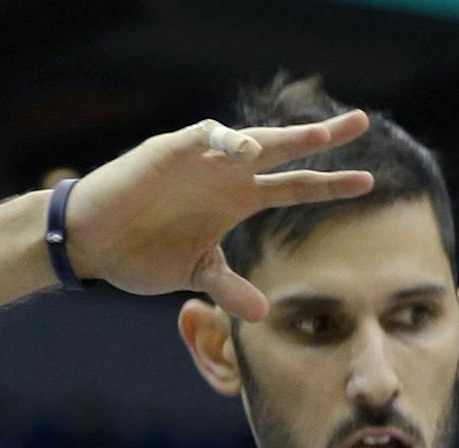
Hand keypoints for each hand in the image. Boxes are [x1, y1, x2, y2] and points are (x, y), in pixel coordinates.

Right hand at [63, 114, 374, 318]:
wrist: (91, 243)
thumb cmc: (140, 251)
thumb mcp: (196, 274)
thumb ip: (230, 288)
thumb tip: (263, 314)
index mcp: (238, 200)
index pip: (294, 188)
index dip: (330, 184)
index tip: (367, 182)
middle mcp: (226, 176)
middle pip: (284, 151)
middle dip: (322, 138)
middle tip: (361, 123)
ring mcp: (199, 161)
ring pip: (249, 139)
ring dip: (282, 137)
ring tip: (318, 135)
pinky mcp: (167, 153)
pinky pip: (200, 139)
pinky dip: (222, 141)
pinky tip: (244, 148)